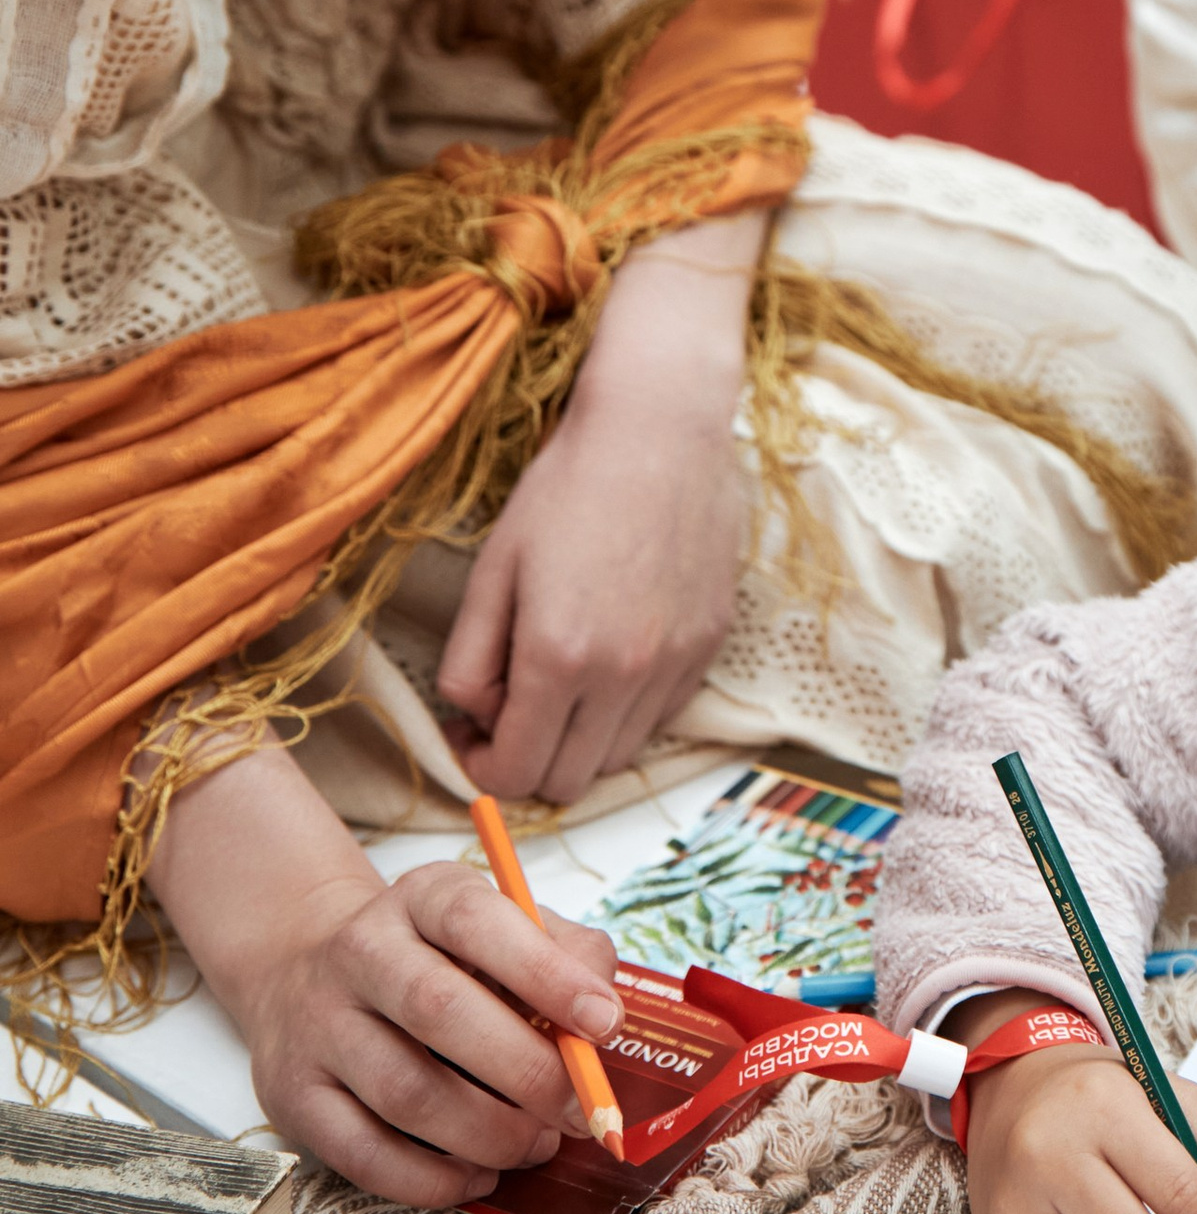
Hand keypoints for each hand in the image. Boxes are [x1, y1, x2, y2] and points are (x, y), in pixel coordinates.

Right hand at [149, 743, 621, 1207]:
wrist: (306, 978)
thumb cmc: (437, 962)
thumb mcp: (503, 929)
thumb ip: (567, 955)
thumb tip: (604, 1017)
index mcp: (421, 897)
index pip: (478, 920)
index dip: (546, 974)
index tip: (606, 1023)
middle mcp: (359, 952)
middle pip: (438, 1009)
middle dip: (527, 1072)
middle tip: (581, 1112)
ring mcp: (318, 1025)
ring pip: (405, 1092)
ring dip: (489, 1133)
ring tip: (536, 1144)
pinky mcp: (292, 1095)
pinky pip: (364, 1153)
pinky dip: (433, 1178)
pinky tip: (478, 1174)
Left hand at [439, 210, 764, 805]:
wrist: (660, 431)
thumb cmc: (565, 489)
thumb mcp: (492, 571)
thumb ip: (469, 660)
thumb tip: (479, 715)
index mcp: (557, 657)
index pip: (514, 774)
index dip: (480, 767)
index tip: (471, 732)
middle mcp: (622, 676)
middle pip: (567, 782)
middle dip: (527, 760)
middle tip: (508, 710)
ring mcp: (675, 666)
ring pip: (618, 758)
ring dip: (579, 739)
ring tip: (561, 679)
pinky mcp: (710, 648)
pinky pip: (661, 717)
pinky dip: (627, 710)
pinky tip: (611, 654)